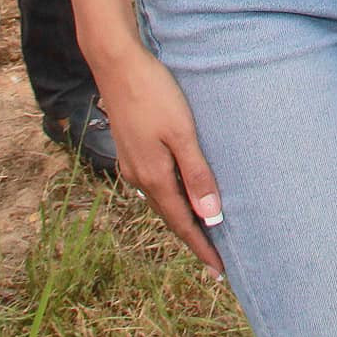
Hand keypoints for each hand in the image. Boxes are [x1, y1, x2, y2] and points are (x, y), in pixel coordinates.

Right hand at [100, 44, 226, 276]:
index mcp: (154, 176)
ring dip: (180, 216)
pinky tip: (176, 191)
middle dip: (192, 236)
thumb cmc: (154, 93)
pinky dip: (169, 195)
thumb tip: (210, 215)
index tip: (219, 271)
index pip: (183, 222)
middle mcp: (138, 176)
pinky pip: (152, 183)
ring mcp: (131, 162)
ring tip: (199, 229)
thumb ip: (197, 173)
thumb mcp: (182, 132)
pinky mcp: (129, 148)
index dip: (202, 246)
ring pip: (160, 199)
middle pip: (170, 215)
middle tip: (214, 257)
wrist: (116, 65)